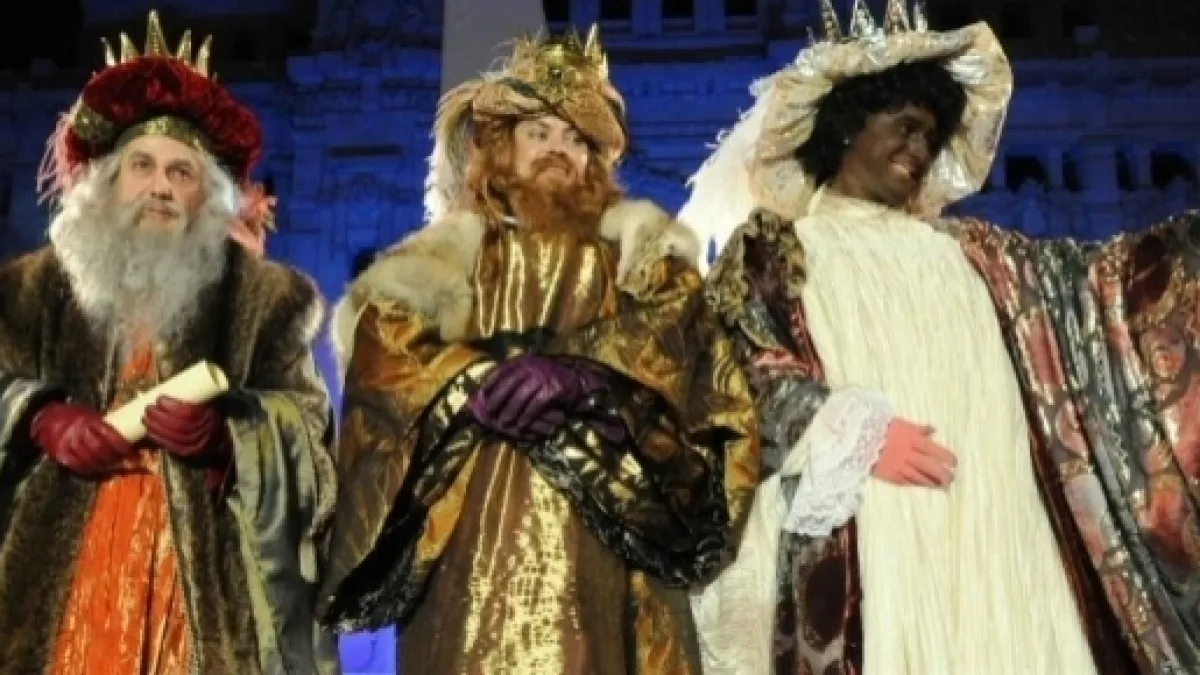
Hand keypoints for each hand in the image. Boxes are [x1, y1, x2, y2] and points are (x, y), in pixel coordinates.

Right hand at [30, 401, 133, 475]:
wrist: (47, 416)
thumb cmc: (76, 416)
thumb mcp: (91, 415)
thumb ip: (104, 425)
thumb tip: (129, 434)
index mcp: (91, 420)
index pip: (111, 434)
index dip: (123, 447)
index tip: (133, 455)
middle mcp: (79, 431)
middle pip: (100, 448)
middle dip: (114, 458)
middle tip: (123, 463)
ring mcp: (68, 442)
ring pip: (89, 458)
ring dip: (102, 466)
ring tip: (110, 467)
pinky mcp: (59, 451)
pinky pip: (75, 464)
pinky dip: (86, 470)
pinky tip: (94, 471)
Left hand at [143, 396, 226, 458]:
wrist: (218, 436)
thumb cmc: (207, 413)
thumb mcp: (205, 401)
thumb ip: (191, 395)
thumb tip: (166, 384)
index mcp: (210, 416)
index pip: (190, 413)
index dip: (172, 406)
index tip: (160, 398)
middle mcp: (205, 432)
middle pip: (179, 425)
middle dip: (160, 416)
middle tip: (149, 407)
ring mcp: (196, 444)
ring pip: (174, 436)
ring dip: (156, 426)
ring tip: (146, 417)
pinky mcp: (187, 452)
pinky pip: (171, 446)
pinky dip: (158, 438)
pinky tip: (150, 431)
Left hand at [468, 355, 604, 439]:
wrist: (578, 380)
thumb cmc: (551, 377)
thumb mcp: (533, 369)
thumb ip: (516, 374)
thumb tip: (491, 388)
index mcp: (524, 360)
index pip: (501, 370)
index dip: (489, 383)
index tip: (481, 395)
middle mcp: (532, 366)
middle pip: (508, 384)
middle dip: (496, 399)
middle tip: (489, 412)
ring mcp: (542, 377)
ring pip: (519, 397)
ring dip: (510, 411)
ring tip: (503, 422)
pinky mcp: (551, 390)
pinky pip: (534, 406)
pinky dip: (526, 417)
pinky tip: (521, 425)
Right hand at [871, 418, 956, 487]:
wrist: (856, 439)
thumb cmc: (878, 428)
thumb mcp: (899, 423)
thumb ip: (918, 429)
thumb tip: (934, 430)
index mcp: (911, 438)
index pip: (934, 450)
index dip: (947, 458)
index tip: (954, 463)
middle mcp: (908, 454)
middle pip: (930, 467)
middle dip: (944, 474)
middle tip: (951, 479)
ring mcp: (899, 466)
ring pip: (920, 477)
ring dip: (933, 483)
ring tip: (943, 486)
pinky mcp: (890, 475)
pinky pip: (907, 482)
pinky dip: (917, 484)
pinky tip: (924, 486)